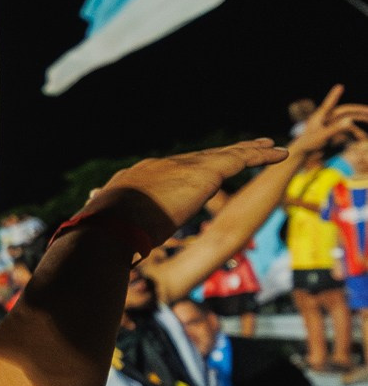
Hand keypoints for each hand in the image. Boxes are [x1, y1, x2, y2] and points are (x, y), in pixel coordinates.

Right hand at [80, 140, 287, 251]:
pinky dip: (261, 157)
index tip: (201, 170)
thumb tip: (103, 239)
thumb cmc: (104, 236)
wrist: (109, 225)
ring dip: (249, 150)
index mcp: (139, 179)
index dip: (189, 171)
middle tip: (241, 149)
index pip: (170, 171)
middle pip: (200, 157)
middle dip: (221, 154)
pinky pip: (241, 160)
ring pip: (224, 154)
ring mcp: (182, 167)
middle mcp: (162, 167)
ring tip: (268, 147)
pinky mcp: (204, 173)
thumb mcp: (110, 230)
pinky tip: (281, 154)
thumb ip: (116, 229)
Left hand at [291, 84, 367, 153]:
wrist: (303, 155)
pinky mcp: (333, 133)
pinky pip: (346, 131)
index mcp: (320, 116)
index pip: (329, 103)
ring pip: (348, 120)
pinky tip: (363, 137)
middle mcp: (326, 118)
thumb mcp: (322, 136)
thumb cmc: (308, 144)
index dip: (334, 95)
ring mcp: (330, 125)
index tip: (339, 87)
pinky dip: (355, 133)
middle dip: (358, 110)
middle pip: (345, 111)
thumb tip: (350, 120)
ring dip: (359, 121)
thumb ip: (335, 128)